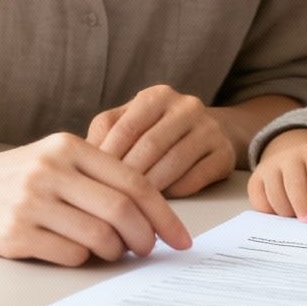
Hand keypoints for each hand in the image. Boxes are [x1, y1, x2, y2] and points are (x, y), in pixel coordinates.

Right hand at [0, 131, 191, 265]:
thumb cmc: (16, 175)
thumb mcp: (55, 157)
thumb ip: (99, 175)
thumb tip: (151, 214)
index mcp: (69, 147)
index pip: (134, 182)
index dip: (164, 214)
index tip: (181, 238)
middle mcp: (51, 171)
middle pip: (121, 211)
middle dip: (146, 238)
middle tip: (149, 250)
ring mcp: (31, 203)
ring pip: (99, 238)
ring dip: (115, 251)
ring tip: (112, 250)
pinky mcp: (15, 234)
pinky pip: (70, 255)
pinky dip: (83, 258)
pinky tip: (75, 250)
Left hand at [87, 83, 236, 197]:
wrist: (208, 131)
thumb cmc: (156, 131)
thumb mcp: (130, 122)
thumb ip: (106, 133)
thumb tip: (82, 159)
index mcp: (157, 96)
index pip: (126, 128)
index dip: (106, 158)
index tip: (89, 183)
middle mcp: (187, 106)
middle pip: (150, 147)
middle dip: (127, 177)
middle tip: (108, 201)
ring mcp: (210, 129)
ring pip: (173, 164)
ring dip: (149, 190)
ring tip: (129, 209)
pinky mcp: (224, 154)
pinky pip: (196, 178)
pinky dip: (175, 193)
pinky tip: (159, 206)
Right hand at [248, 128, 306, 222]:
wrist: (292, 143)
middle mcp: (288, 157)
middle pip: (294, 186)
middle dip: (303, 207)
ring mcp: (269, 166)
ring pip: (275, 194)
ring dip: (287, 212)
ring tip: (298, 218)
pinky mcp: (255, 178)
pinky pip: (258, 199)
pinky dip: (269, 211)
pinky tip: (281, 215)